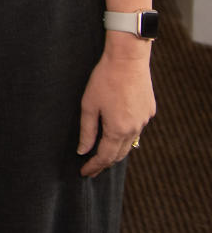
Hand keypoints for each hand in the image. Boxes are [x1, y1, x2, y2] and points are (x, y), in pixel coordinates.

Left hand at [78, 43, 154, 175]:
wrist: (128, 59)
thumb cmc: (104, 79)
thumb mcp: (89, 104)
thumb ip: (87, 130)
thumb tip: (83, 150)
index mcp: (118, 129)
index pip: (105, 157)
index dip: (94, 166)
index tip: (84, 172)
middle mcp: (134, 129)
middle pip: (119, 154)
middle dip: (105, 163)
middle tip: (92, 168)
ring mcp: (144, 121)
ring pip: (129, 142)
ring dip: (116, 150)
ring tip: (102, 154)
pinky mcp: (149, 111)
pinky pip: (136, 128)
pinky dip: (125, 134)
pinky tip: (117, 132)